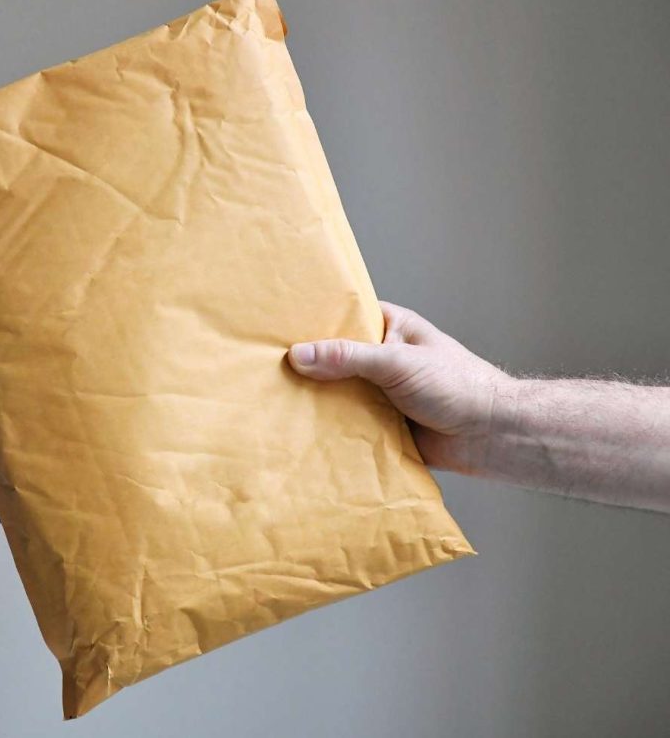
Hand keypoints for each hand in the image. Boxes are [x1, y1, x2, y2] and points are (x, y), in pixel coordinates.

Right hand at [288, 302, 514, 475]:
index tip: (275, 326)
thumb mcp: (397, 361)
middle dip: (306, 366)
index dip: (312, 322)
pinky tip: (298, 430)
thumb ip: (347, 358)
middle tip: (264, 367)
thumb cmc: (457, 386)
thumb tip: (298, 356)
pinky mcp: (379, 426)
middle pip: (333, 359)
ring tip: (272, 400)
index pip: (342, 317)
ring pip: (337, 394)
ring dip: (315, 400)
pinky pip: (346, 425)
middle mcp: (381, 359)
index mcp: (390, 329)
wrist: (490, 437)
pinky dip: (329, 429)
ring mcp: (379, 394)